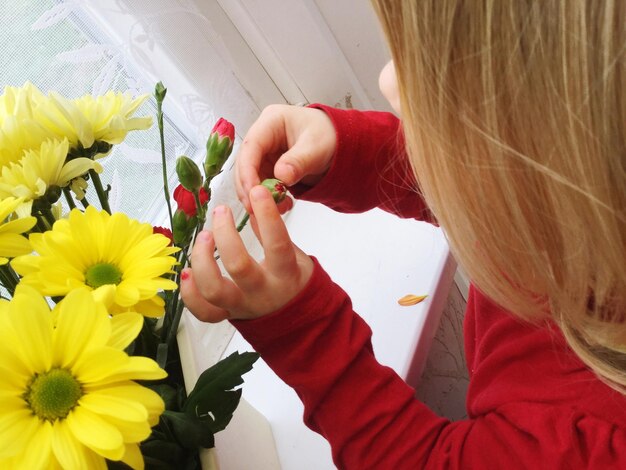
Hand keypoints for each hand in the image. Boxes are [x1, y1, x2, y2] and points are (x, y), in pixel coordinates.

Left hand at [181, 185, 314, 321]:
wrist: (293, 319)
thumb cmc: (292, 280)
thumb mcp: (294, 255)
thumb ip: (271, 232)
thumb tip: (253, 201)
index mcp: (285, 275)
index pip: (277, 244)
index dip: (267, 216)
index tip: (257, 191)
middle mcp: (262, 293)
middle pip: (238, 266)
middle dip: (225, 234)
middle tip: (221, 210)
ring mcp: (241, 306)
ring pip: (213, 290)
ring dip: (201, 260)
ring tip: (204, 237)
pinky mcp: (225, 316)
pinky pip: (202, 311)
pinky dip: (189, 292)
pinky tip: (187, 271)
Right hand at [235, 104, 336, 212]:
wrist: (342, 144)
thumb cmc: (330, 136)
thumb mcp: (317, 147)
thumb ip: (299, 161)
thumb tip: (281, 176)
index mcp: (272, 121)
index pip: (251, 146)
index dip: (248, 170)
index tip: (252, 192)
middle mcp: (263, 136)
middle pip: (245, 163)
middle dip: (249, 187)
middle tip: (256, 208)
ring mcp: (265, 153)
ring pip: (251, 177)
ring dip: (259, 196)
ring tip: (277, 209)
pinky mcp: (269, 167)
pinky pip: (262, 185)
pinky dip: (268, 198)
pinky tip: (282, 206)